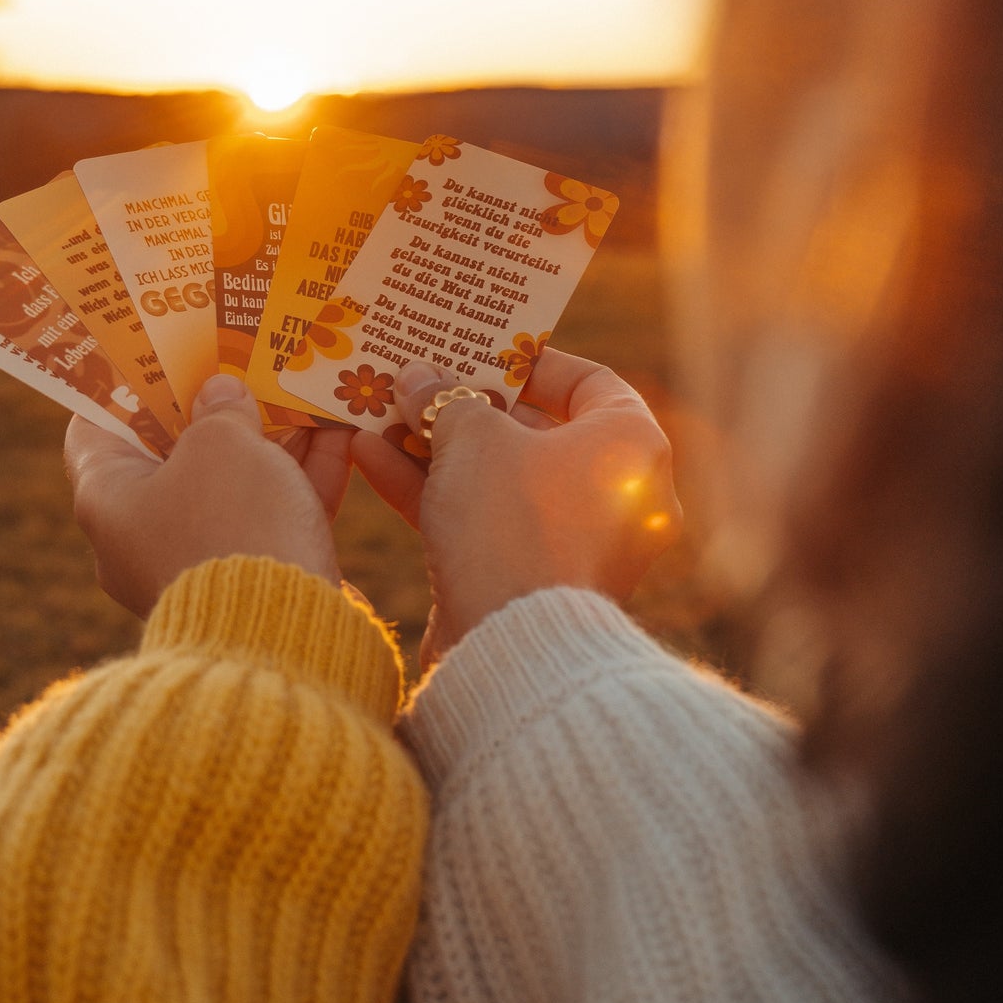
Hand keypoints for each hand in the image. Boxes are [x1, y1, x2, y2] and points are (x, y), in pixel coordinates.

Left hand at [65, 374, 352, 616]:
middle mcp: (139, 534)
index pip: (94, 426)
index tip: (156, 347)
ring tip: (303, 387)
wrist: (283, 637)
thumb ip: (220, 408)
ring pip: (233, 482)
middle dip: (214, 405)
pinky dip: (301, 478)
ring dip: (270, 437)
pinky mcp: (250, 578)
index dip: (123, 381)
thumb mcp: (223, 443)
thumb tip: (220, 394)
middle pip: (173, 452)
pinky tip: (341, 436)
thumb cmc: (232, 523)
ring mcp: (197, 559)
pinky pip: (271, 515)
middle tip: (243, 358)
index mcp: (107, 498)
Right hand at [351, 349, 681, 664]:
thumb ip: (445, 400)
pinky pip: (488, 522)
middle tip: (416, 381)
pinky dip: (437, 493)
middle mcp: (620, 493)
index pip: (591, 382)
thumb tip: (419, 376)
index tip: (479, 351)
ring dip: (437, 448)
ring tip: (377, 414)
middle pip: (536, 432)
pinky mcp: (536, 582)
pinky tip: (370, 461)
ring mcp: (578, 543)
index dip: (529, 362)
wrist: (514, 651)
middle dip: (465, 407)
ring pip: (501, 479)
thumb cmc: (511, 521)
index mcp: (632, 445)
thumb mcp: (473, 440)